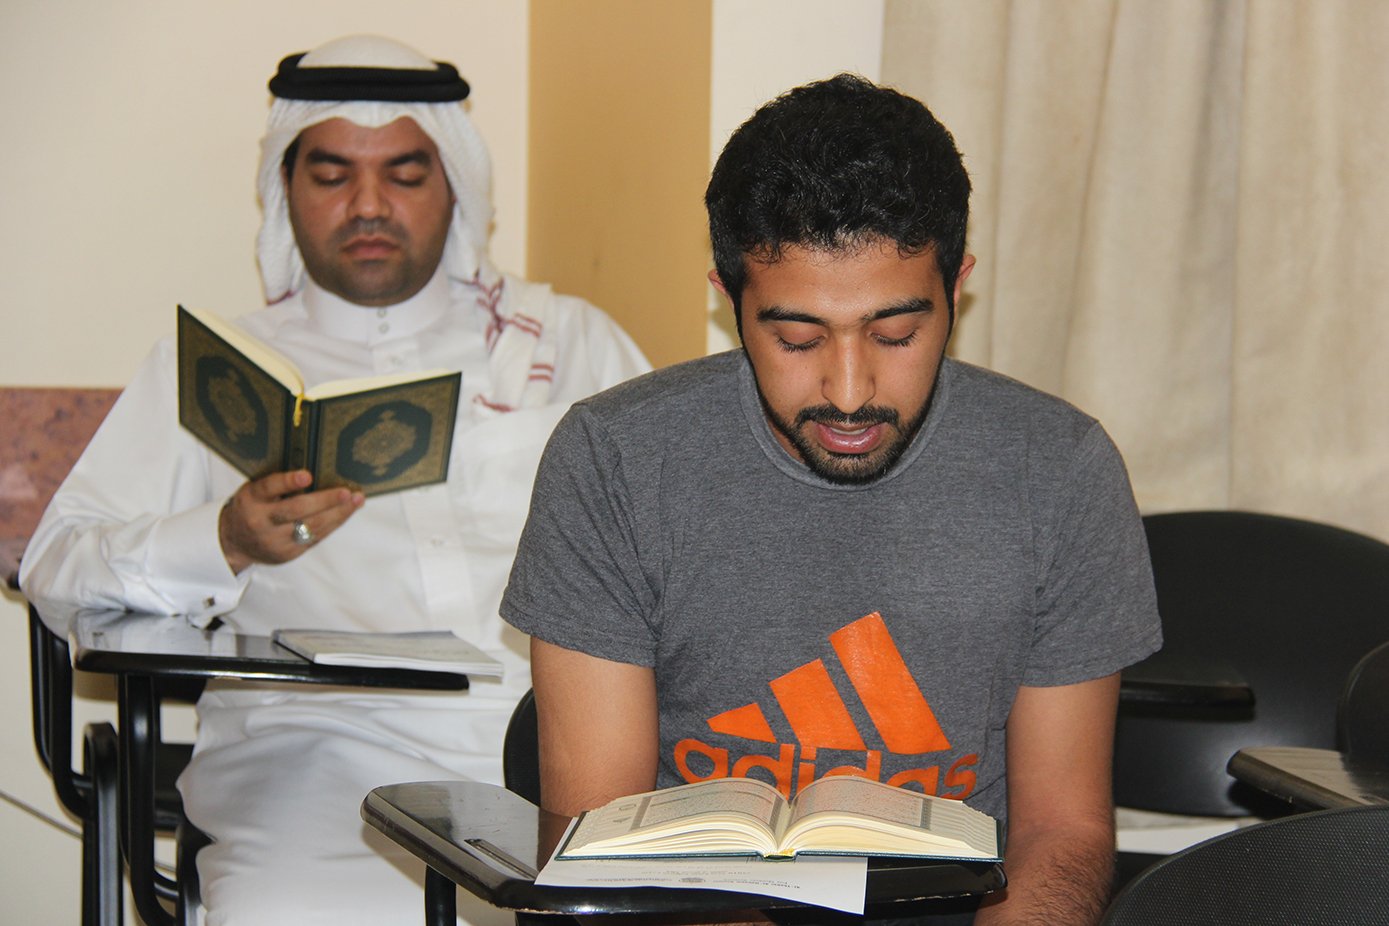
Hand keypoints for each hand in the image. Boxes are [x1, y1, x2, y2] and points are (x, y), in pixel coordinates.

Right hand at [217, 470, 364, 573]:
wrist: (233, 542)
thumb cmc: (251, 508)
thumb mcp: (254, 491)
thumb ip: (276, 484)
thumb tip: (314, 467)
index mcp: (251, 499)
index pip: (268, 487)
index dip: (288, 481)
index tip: (307, 476)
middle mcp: (261, 521)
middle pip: (295, 510)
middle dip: (325, 501)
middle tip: (347, 492)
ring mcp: (274, 540)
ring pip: (311, 527)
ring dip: (338, 513)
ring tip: (356, 500)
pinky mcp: (287, 554)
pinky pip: (315, 538)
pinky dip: (333, 524)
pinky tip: (346, 513)